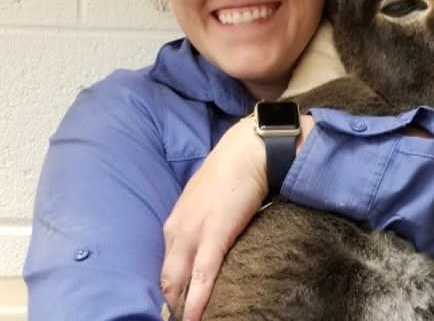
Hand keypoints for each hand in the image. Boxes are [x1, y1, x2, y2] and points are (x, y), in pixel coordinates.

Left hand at [161, 113, 313, 319]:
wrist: (247, 151)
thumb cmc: (232, 172)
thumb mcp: (207, 199)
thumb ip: (200, 220)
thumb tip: (207, 238)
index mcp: (175, 221)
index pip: (165, 265)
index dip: (169, 290)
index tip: (173, 307)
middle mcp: (177, 229)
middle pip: (166, 278)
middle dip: (168, 303)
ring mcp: (193, 233)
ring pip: (178, 281)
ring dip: (180, 306)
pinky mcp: (214, 236)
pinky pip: (202, 276)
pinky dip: (197, 301)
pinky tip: (194, 319)